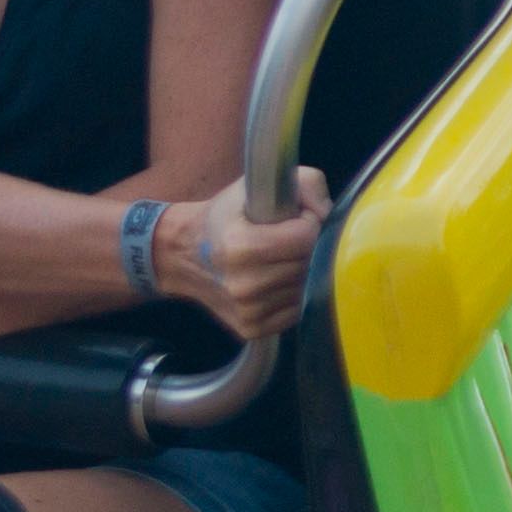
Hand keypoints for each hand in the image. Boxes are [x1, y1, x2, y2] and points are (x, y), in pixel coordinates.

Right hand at [161, 168, 332, 340]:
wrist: (185, 255)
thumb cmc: (226, 217)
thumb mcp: (255, 186)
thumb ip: (305, 183)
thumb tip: (327, 215)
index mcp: (240, 246)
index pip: (306, 237)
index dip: (306, 223)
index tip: (291, 219)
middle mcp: (243, 285)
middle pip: (308, 264)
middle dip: (305, 248)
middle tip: (284, 240)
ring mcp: (249, 311)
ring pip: (306, 288)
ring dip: (300, 272)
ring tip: (277, 260)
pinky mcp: (253, 328)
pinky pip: (296, 310)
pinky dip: (292, 294)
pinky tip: (274, 281)